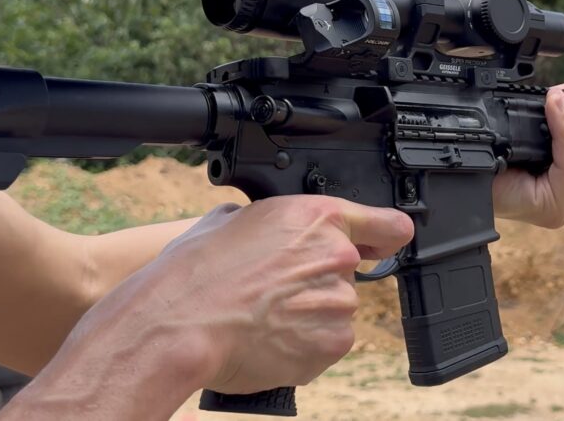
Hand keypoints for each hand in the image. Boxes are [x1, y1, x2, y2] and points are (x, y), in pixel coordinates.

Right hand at [6, 196, 411, 418]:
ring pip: (334, 310)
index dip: (384, 234)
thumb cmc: (193, 273)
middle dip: (317, 282)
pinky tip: (267, 339)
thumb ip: (271, 223)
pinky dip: (303, 346)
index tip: (386, 242)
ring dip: (308, 316)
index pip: (386, 223)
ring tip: (261, 318)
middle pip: (346, 272)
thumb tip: (270, 229)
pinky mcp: (332, 344)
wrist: (178, 324)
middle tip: (272, 292)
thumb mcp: (230, 220)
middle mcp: (337, 256)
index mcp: (316, 217)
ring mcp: (338, 303)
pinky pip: (326, 344)